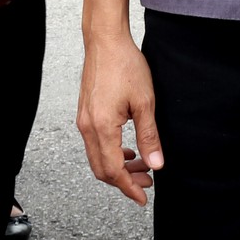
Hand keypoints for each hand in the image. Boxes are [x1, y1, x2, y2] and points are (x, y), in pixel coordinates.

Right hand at [77, 30, 162, 204]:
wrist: (105, 41)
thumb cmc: (125, 65)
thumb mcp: (145, 102)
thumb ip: (149, 136)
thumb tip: (156, 165)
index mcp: (102, 127)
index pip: (114, 170)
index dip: (129, 188)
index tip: (143, 197)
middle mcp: (87, 127)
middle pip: (102, 169)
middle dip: (124, 181)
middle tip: (148, 183)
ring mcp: (83, 121)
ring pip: (97, 158)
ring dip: (118, 168)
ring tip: (141, 167)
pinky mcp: (85, 114)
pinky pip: (94, 144)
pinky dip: (111, 153)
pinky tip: (128, 150)